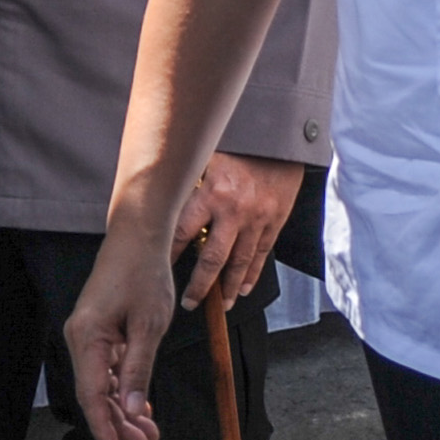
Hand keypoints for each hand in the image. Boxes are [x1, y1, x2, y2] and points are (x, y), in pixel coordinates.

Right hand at [64, 219, 182, 439]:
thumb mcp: (149, 326)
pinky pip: (108, 368)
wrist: (137, 237)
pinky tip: (141, 407)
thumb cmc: (144, 274)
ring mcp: (88, 335)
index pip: (91, 394)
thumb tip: (131, 409)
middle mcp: (80, 339)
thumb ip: (138, 370)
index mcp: (87, 338)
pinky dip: (124, 387)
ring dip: (124, 407)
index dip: (104, 426)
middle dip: (120, 422)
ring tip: (149, 431)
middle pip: (96, 393)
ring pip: (103, 383)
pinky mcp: (99, 330)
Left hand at [174, 153, 302, 314]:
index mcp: (213, 193)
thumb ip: (189, 184)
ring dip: (228, 287)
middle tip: (190, 302)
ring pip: (240, 262)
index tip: (160, 270)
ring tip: (221, 303)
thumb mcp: (206, 158)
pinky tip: (244, 286)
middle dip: (199, 285)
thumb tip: (163, 202)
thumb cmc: (239, 143)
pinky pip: (262, 253)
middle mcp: (235, 211)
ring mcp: (258, 218)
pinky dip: (253, 273)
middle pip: (213, 259)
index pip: (183, 233)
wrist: (278, 136)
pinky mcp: (275, 220)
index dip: (170, 255)